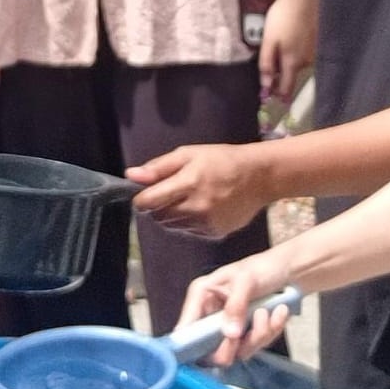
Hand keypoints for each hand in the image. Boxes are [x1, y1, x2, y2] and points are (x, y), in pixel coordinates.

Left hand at [127, 144, 264, 237]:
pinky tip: (201, 208)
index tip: (143, 195)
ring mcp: (206, 223)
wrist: (258, 177)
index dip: (141, 199)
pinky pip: (189, 232)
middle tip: (170, 193)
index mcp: (188, 183)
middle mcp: (196, 207)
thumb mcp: (189, 154)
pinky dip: (188, 223)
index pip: (149, 202)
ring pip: (173, 226)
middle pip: (159, 217)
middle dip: (157, 207)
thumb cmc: (221, 160)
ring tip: (188, 199)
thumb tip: (131, 175)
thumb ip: (159, 167)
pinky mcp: (214, 234)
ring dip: (172, 215)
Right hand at [178, 252, 292, 367]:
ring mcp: (230, 329)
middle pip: (211, 353)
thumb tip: (230, 334)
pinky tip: (279, 311)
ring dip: (259, 334)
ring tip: (267, 311)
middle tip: (244, 332)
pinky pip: (258, 346)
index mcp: (202, 297)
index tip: (210, 346)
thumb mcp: (246, 280)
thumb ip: (235, 305)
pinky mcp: (248, 336)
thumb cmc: (261, 268)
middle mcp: (212, 316)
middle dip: (233, 346)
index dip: (190, 344)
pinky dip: (271, 330)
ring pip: (239, 352)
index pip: (185, 329)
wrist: (288, 270)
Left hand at [257, 0, 316, 101]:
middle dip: (282, 74)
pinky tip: (294, 35)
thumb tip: (266, 86)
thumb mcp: (268, 41)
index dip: (279, 95)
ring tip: (283, 42)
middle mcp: (307, 61)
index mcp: (292, 62)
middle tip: (272, 62)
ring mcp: (315, 51)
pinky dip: (299, 49)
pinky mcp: (319, 41)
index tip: (273, 98)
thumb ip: (267, 64)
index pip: (287, 88)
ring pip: (299, 63)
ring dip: (291, 59)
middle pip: (292, 75)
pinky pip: (306, 52)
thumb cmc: (282, 18)